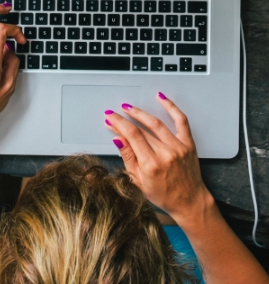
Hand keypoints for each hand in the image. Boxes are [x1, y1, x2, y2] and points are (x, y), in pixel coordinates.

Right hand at [104, 93, 211, 223]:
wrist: (189, 202)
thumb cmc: (164, 196)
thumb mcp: (138, 182)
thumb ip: (128, 158)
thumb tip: (118, 139)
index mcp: (151, 165)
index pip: (131, 136)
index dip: (118, 123)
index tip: (110, 118)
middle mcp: (165, 154)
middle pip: (141, 129)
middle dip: (125, 119)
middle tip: (115, 113)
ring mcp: (178, 147)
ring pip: (157, 123)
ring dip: (140, 113)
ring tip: (129, 108)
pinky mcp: (188, 143)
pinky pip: (181, 120)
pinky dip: (171, 107)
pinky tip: (161, 98)